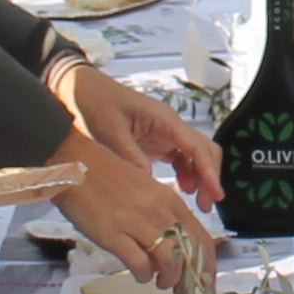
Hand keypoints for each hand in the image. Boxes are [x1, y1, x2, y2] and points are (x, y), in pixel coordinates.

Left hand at [53, 64, 219, 203]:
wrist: (78, 88)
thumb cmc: (93, 101)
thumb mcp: (109, 129)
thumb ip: (129, 154)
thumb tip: (148, 181)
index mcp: (163, 118)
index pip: (196, 146)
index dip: (208, 171)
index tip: (215, 193)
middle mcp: (168, 125)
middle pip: (203, 150)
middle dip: (209, 177)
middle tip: (206, 205)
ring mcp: (163, 134)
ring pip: (194, 156)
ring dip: (199, 178)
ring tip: (196, 203)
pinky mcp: (154, 142)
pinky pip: (179, 159)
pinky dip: (184, 175)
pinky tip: (180, 190)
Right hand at [55, 139, 217, 289]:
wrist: (76, 165)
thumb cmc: (109, 180)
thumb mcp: (147, 193)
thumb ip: (164, 217)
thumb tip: (175, 249)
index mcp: (171, 200)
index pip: (202, 238)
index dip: (207, 265)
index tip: (205, 281)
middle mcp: (159, 211)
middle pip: (190, 253)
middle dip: (191, 279)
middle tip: (182, 291)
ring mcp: (137, 223)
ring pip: (170, 261)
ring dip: (168, 279)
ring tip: (159, 282)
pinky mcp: (113, 234)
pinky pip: (139, 263)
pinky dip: (144, 275)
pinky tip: (139, 274)